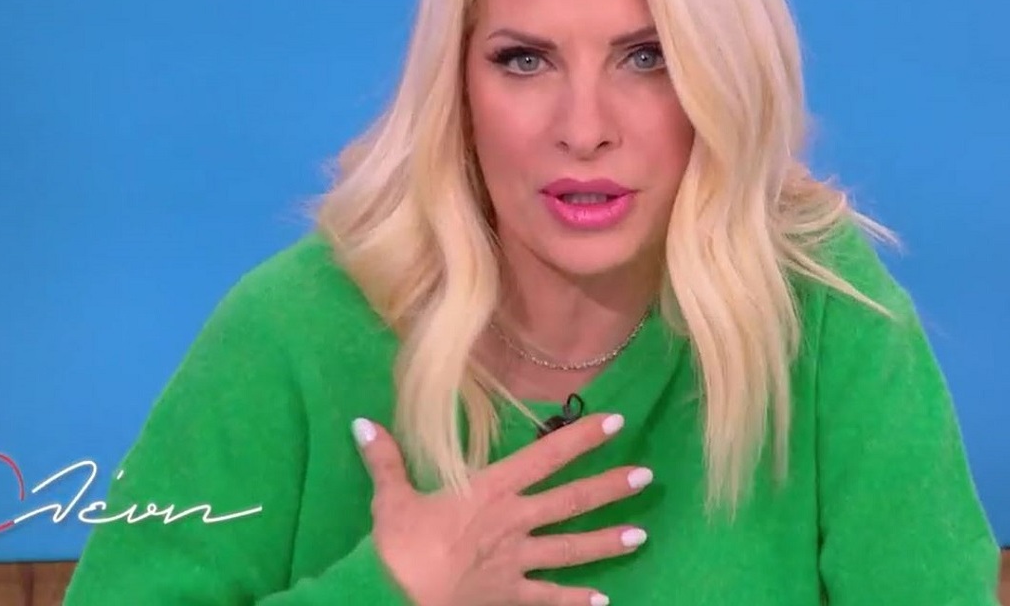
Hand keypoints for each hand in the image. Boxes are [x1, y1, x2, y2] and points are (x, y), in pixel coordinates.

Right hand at [352, 413, 650, 605]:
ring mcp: (516, 562)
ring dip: (607, 542)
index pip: (546, 457)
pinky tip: (603, 603)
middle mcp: (514, 521)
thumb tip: (363, 422)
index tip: (616, 422)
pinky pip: (550, 599)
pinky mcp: (510, 597)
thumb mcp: (390, 497)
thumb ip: (385, 459)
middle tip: (646, 476)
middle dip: (610, 488)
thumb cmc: (398, 546)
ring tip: (642, 536)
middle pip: (571, 501)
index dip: (582, 438)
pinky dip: (576, 602)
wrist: (396, 599)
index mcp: (491, 490)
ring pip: (571, 549)